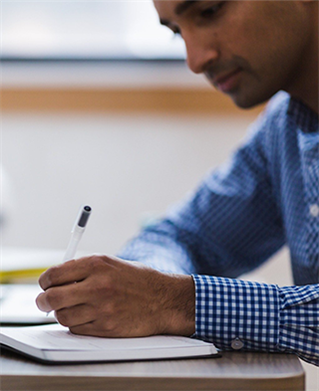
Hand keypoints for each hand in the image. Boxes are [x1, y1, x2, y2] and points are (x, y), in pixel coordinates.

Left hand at [36, 255, 194, 337]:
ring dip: (62, 313)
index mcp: (97, 264)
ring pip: (62, 316)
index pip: (54, 274)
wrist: (163, 299)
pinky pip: (77, 329)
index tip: (45, 285)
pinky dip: (76, 324)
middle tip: (45, 301)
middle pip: (51, 297)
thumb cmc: (138, 279)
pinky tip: (86, 316)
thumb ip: (83, 269)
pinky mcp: (106, 327)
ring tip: (72, 307)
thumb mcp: (111, 263)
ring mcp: (101, 308)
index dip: (45, 281)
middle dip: (43, 301)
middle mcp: (97, 285)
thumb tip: (55, 279)